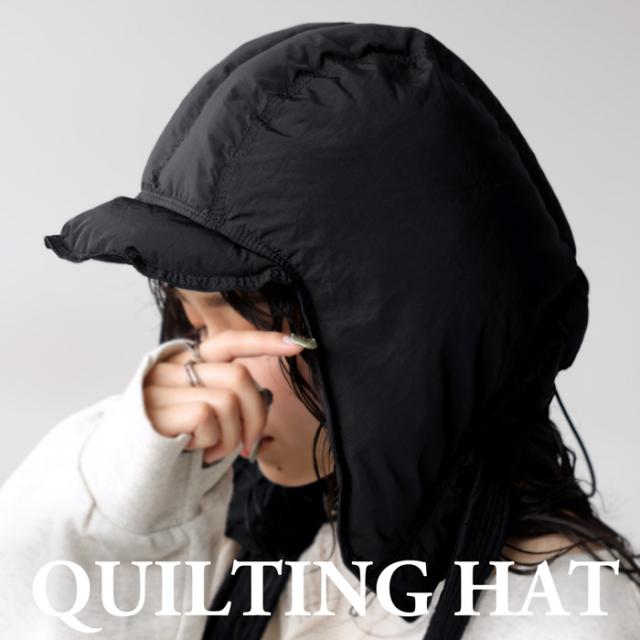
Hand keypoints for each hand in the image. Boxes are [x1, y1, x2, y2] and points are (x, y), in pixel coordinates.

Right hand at [142, 329, 304, 463]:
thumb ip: (224, 395)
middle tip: (249, 444)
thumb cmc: (172, 442)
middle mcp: (171, 368)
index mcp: (185, 362)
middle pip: (239, 377)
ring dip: (232, 436)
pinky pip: (209, 419)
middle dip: (257, 415)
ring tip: (213, 451)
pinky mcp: (156, 411)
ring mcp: (161, 387)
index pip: (228, 342)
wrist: (123, 475)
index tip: (298, 345)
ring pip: (228, 400)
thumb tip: (264, 398)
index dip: (263, 341)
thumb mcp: (198, 410)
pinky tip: (197, 453)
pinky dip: (214, 443)